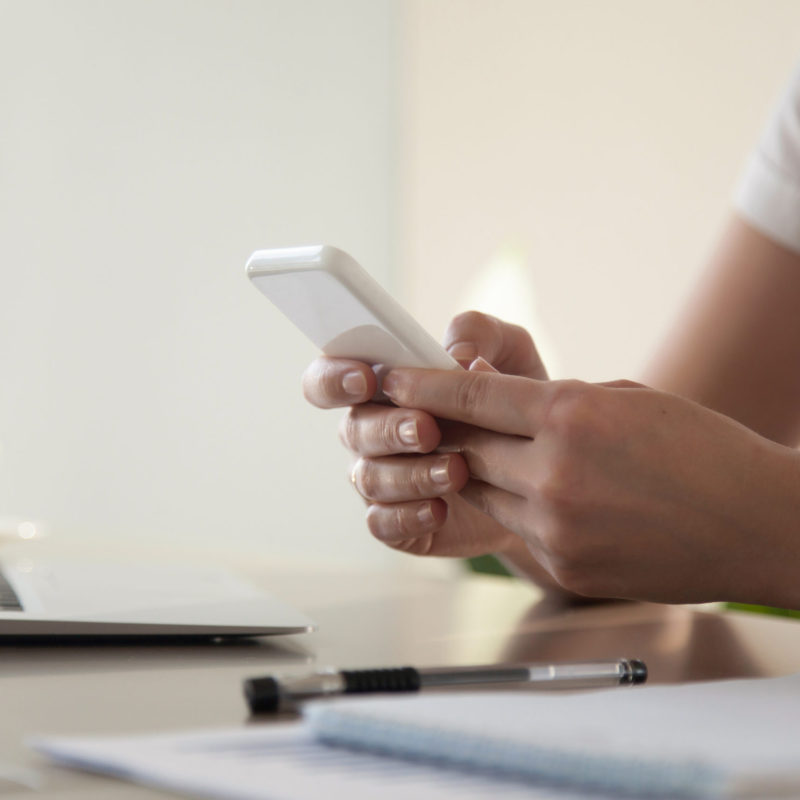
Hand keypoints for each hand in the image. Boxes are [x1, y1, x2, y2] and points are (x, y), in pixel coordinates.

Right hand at [302, 312, 560, 578]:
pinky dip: (408, 516)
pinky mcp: (398, 522)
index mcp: (382, 387)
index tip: (366, 379)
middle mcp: (371, 432)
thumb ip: (481, 334)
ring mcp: (381, 479)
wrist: (544, 470)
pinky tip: (440, 509)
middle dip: (389, 428)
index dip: (334, 378)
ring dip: (410, 474)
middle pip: (353, 429)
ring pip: (370, 478)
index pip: (329, 378)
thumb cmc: (514, 402)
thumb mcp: (510, 354)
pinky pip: (382, 523)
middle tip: (428, 429)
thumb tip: (457, 354)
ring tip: (456, 471)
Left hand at [380, 367, 799, 605]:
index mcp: (570, 415)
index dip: (423, 385)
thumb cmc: (702, 449)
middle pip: (465, 447)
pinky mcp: (563, 565)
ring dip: (480, 472)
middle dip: (443, 431)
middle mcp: (554, 472)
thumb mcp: (626, 399)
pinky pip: (516, 528)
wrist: (757, 523)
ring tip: (497, 457)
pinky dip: (518, 508)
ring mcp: (556, 525)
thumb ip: (557, 402)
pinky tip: (548, 497)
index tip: (391, 378)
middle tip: (428, 418)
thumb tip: (504, 403)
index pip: (471, 396)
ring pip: (483, 491)